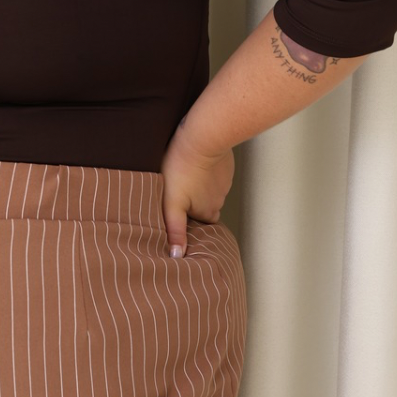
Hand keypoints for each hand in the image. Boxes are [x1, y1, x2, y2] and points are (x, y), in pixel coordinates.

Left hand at [159, 119, 233, 257]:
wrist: (202, 139)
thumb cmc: (182, 169)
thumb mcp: (171, 204)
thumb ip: (175, 230)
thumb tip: (177, 256)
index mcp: (207, 213)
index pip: (197, 224)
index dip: (187, 220)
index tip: (176, 212)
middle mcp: (218, 201)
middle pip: (205, 209)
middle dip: (194, 204)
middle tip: (178, 194)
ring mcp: (224, 184)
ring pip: (210, 192)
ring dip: (199, 187)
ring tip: (184, 178)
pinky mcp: (225, 168)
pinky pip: (215, 175)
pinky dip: (206, 173)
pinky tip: (195, 166)